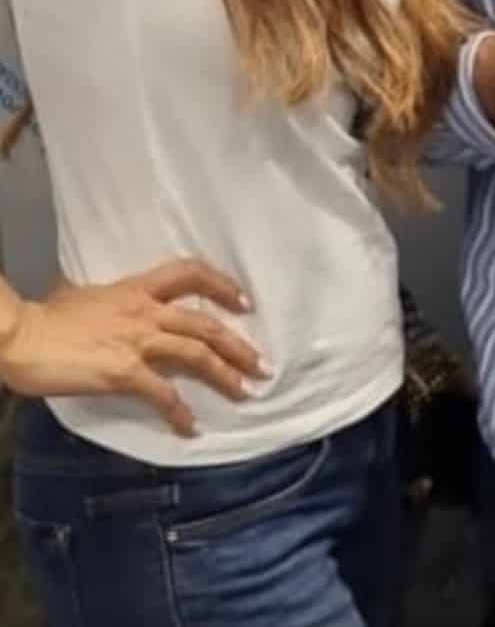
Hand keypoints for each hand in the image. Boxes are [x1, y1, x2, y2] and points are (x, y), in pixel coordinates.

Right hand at [0, 259, 267, 437]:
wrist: (23, 335)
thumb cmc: (48, 317)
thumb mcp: (86, 295)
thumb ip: (111, 301)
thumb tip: (112, 304)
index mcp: (136, 289)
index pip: (189, 274)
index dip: (221, 285)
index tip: (244, 301)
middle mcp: (144, 311)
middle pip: (205, 323)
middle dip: (238, 344)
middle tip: (262, 364)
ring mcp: (137, 341)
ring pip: (196, 354)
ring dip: (226, 374)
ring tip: (246, 391)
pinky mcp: (124, 372)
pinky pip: (163, 393)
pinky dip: (180, 413)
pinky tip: (191, 428)